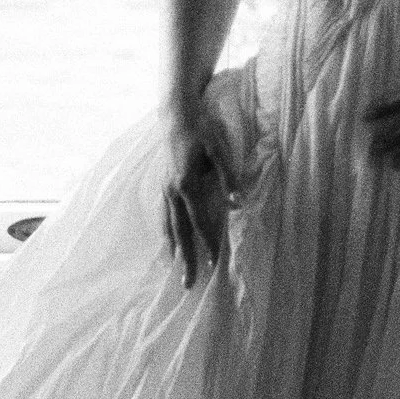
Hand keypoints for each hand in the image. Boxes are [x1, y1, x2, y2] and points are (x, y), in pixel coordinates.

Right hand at [161, 109, 239, 288]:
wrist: (176, 114)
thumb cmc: (201, 130)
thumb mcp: (219, 149)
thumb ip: (229, 176)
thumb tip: (238, 203)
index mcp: (186, 184)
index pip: (199, 222)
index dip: (208, 242)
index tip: (215, 263)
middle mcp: (171, 191)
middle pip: (178, 232)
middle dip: (185, 259)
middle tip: (187, 284)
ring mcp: (163, 188)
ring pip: (167, 225)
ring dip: (172, 249)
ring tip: (174, 269)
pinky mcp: (161, 185)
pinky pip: (163, 215)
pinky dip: (165, 232)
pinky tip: (168, 242)